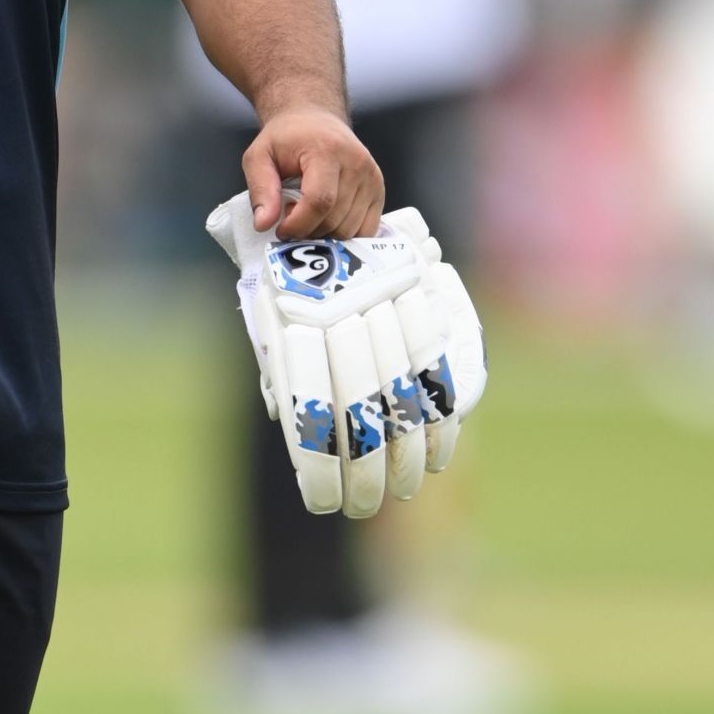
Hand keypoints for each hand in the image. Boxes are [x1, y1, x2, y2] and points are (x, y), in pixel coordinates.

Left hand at [205, 194, 488, 518]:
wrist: (316, 204)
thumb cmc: (286, 287)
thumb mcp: (271, 326)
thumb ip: (284, 376)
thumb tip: (297, 434)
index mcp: (293, 323)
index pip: (308, 411)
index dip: (319, 465)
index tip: (324, 505)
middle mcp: (343, 312)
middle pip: (362, 409)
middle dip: (368, 469)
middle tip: (366, 508)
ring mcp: (385, 306)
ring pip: (402, 393)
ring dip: (406, 453)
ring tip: (400, 491)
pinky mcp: (418, 301)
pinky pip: (437, 368)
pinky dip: (441, 418)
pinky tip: (436, 456)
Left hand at [242, 106, 383, 240]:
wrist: (314, 120)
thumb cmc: (287, 138)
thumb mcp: (259, 156)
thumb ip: (260, 189)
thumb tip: (263, 224)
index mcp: (327, 151)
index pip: (319, 201)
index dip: (298, 224)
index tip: (281, 229)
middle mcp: (357, 163)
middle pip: (334, 220)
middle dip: (308, 230)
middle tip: (291, 216)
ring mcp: (372, 177)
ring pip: (349, 230)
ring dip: (324, 233)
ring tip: (308, 212)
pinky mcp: (378, 189)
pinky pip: (365, 230)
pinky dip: (343, 234)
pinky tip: (327, 219)